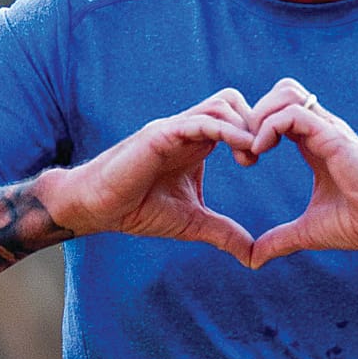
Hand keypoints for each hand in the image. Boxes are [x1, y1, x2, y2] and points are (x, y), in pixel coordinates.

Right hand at [46, 88, 258, 264]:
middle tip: (257, 155)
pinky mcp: (161, 134)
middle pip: (233, 100)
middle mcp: (188, 130)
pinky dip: (226, 130)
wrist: (99, 208)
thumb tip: (254, 257)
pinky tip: (241, 151)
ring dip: (244, 125)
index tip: (258, 160)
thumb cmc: (138, 210)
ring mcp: (175, 129)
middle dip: (255, 122)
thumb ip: (224, 234)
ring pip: (222, 104)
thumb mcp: (192, 223)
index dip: (255, 133)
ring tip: (250, 156)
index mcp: (196, 143)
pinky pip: (200, 120)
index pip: (236, 118)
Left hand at [243, 79, 357, 269]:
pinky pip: (294, 114)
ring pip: (286, 92)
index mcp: (315, 143)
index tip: (247, 160)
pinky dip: (270, 126)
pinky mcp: (334, 137)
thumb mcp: (310, 231)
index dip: (256, 128)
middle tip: (246, 148)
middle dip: (255, 113)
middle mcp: (321, 130)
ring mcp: (328, 130)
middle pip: (282, 91)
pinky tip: (261, 152)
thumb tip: (255, 259)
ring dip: (260, 116)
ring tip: (254, 149)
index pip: (280, 112)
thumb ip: (281, 239)